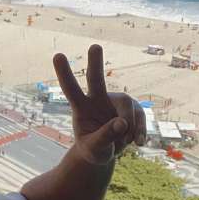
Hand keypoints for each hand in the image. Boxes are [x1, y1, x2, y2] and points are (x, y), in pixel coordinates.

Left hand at [53, 44, 146, 164]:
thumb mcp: (95, 149)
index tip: (58, 55)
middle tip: (94, 46)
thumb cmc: (94, 150)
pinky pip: (140, 116)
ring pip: (127, 105)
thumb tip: (122, 123)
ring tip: (125, 143)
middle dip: (95, 63)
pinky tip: (138, 143)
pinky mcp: (131, 107)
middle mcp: (97, 99)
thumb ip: (105, 137)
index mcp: (81, 108)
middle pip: (96, 78)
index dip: (65, 74)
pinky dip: (140, 131)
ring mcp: (115, 101)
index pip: (71, 90)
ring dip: (129, 127)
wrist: (106, 153)